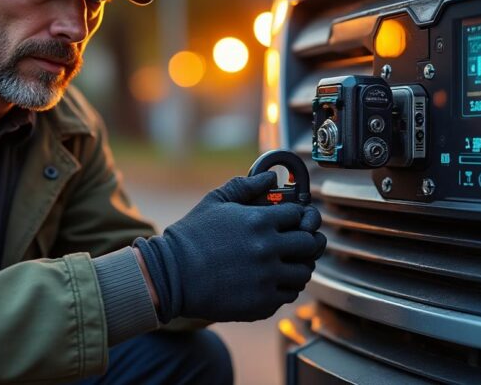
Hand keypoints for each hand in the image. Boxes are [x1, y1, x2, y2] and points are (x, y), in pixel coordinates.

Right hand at [134, 172, 325, 322]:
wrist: (171, 275)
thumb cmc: (190, 236)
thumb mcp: (215, 201)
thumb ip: (245, 186)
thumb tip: (270, 177)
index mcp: (259, 221)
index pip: (300, 215)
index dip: (298, 217)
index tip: (291, 221)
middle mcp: (268, 249)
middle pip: (310, 244)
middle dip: (306, 240)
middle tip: (297, 242)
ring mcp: (267, 278)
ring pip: (304, 272)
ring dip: (298, 266)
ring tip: (284, 263)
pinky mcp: (263, 303)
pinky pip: (289, 294)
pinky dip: (284, 287)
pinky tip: (270, 281)